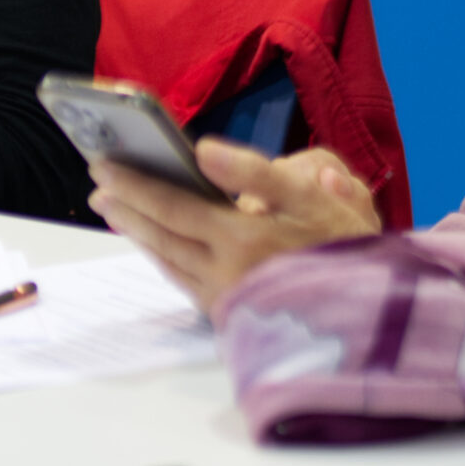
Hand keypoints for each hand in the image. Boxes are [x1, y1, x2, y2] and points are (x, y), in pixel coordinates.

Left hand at [88, 140, 382, 312]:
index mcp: (245, 238)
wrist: (367, 314)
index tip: (105, 163)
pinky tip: (150, 240)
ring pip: (168, 256)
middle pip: (163, 231)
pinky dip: (160, 255)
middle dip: (126, 203)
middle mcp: (227, 270)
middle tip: (97, 179)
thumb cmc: (342, 243)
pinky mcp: (229, 313)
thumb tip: (205, 151)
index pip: (174, 205)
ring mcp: (225, 294)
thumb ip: (255, 172)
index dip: (137, 183)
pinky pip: (183, 279)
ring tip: (112, 205)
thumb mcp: (313, 196)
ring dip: (136, 229)